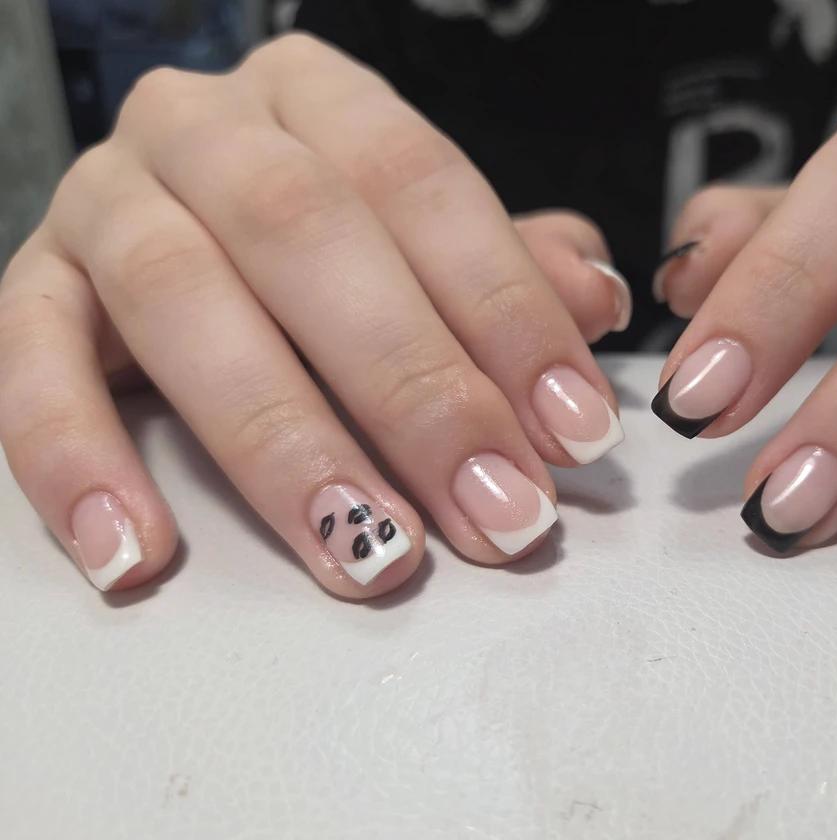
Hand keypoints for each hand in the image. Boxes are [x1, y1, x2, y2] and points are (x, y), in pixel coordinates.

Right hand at [0, 34, 629, 597]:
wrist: (184, 220)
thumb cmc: (333, 248)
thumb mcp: (428, 243)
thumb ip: (512, 266)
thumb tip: (594, 304)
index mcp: (318, 100)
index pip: (424, 184)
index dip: (507, 311)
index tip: (573, 431)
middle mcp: (204, 128)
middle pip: (306, 238)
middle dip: (415, 390)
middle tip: (496, 511)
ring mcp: (104, 200)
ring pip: (181, 300)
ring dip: (284, 445)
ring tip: (368, 553)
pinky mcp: (30, 286)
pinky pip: (25, 362)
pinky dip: (78, 462)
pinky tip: (138, 556)